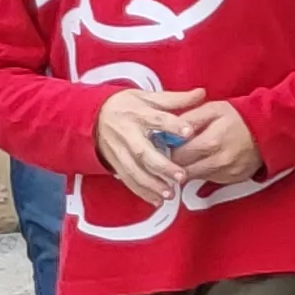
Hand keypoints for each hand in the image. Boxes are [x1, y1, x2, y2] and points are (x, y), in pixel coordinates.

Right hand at [93, 89, 207, 205]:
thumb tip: (201, 93)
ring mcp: (118, 150)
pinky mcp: (114, 162)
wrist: (92, 114)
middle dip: (162, 166)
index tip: (189, 132)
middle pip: (144, 152)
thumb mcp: (148, 97)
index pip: (157, 119)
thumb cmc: (125, 105)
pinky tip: (156, 200)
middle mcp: (127, 133)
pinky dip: (141, 191)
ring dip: (151, 184)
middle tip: (181, 176)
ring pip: (134, 170)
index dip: (173, 125)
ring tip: (170, 193)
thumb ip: (175, 99)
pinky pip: (127, 179)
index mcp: (137, 113)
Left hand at [165, 100, 261, 186]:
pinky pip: (210, 179)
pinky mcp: (233, 179)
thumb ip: (188, 119)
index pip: (176, 156)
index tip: (167, 144)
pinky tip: (209, 158)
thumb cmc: (240, 117)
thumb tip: (168, 131)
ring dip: (190, 167)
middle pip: (183, 171)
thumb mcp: (212, 109)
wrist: (270, 129)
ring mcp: (227, 173)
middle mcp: (218, 162)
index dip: (168, 150)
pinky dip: (205, 170)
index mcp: (210, 142)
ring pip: (195, 177)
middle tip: (177, 150)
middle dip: (176, 162)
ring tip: (194, 153)